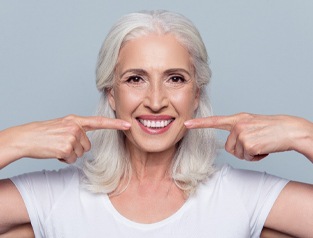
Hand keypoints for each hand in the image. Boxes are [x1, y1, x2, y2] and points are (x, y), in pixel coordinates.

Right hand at [0, 115, 130, 165]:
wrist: (26, 137)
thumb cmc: (44, 133)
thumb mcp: (62, 125)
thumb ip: (77, 129)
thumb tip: (86, 142)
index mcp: (75, 120)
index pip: (99, 122)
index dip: (115, 124)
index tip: (128, 125)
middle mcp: (75, 126)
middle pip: (88, 145)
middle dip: (77, 148)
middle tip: (62, 144)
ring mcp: (71, 136)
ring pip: (81, 153)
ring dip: (70, 154)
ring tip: (57, 147)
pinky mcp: (66, 147)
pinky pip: (72, 159)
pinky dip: (64, 159)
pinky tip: (55, 152)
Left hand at [185, 113, 312, 160]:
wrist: (290, 130)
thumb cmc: (273, 129)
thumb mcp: (253, 124)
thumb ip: (239, 130)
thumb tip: (231, 144)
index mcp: (238, 119)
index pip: (215, 121)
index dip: (200, 124)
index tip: (186, 124)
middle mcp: (238, 124)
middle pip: (228, 147)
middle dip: (241, 150)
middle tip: (256, 144)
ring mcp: (242, 133)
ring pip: (237, 154)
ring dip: (249, 154)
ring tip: (261, 144)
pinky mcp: (248, 143)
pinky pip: (247, 157)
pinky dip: (256, 157)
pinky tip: (264, 148)